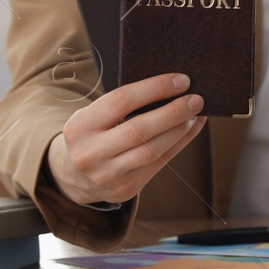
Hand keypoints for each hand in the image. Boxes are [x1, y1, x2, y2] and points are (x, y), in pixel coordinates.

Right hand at [46, 73, 207, 205]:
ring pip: (151, 151)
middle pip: (139, 130)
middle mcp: (91, 152)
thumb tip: (171, 87)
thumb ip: (123, 105)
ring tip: (195, 114)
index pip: (121, 101)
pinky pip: (158, 164)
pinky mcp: (125, 188)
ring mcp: (107, 174)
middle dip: (172, 112)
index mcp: (80, 126)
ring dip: (179, 130)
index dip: (154, 89)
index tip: (180, 80)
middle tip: (196, 99)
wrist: (73, 175)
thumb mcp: (93, 116)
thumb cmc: (92, 133)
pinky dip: (178, 144)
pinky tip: (190, 129)